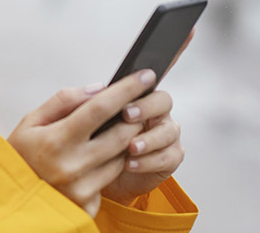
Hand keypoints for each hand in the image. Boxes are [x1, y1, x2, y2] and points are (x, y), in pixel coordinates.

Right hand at [6, 70, 156, 217]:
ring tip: (110, 134)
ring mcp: (82, 189)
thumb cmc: (20, 153)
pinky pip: (110, 179)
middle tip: (135, 107)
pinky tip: (95, 160)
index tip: (146, 77)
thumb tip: (98, 89)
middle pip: (121, 135)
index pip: (100, 108)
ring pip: (122, 158)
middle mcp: (72, 166)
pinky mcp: (88, 205)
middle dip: (134, 117)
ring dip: (124, 142)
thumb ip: (63, 101)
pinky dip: (109, 165)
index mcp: (56, 140)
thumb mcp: (31, 120)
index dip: (126, 90)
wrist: (10, 198)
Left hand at [100, 88, 183, 205]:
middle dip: (146, 108)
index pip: (147, 85)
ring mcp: (166, 136)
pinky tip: (132, 163)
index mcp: (139, 100)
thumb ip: (92, 104)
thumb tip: (93, 91)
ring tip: (131, 147)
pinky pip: (167, 157)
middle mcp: (156, 114)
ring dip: (148, 139)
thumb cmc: (98, 143)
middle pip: (163, 102)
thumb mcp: (90, 122)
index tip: (123, 99)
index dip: (138, 88)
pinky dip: (148, 161)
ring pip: (168, 132)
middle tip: (127, 117)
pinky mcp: (169, 159)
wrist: (101, 174)